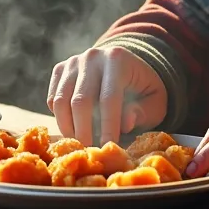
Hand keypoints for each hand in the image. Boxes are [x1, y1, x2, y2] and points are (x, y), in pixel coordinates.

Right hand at [46, 45, 167, 145]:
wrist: (124, 64)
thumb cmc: (142, 87)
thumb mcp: (154, 100)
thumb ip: (143, 112)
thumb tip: (126, 123)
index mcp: (118, 59)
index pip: (109, 97)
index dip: (108, 126)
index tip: (108, 147)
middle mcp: (92, 57)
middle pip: (80, 100)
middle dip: (84, 131)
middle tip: (90, 151)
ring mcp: (73, 62)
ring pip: (61, 101)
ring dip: (69, 128)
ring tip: (80, 144)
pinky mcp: (60, 69)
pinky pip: (53, 99)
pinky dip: (60, 118)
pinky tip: (74, 128)